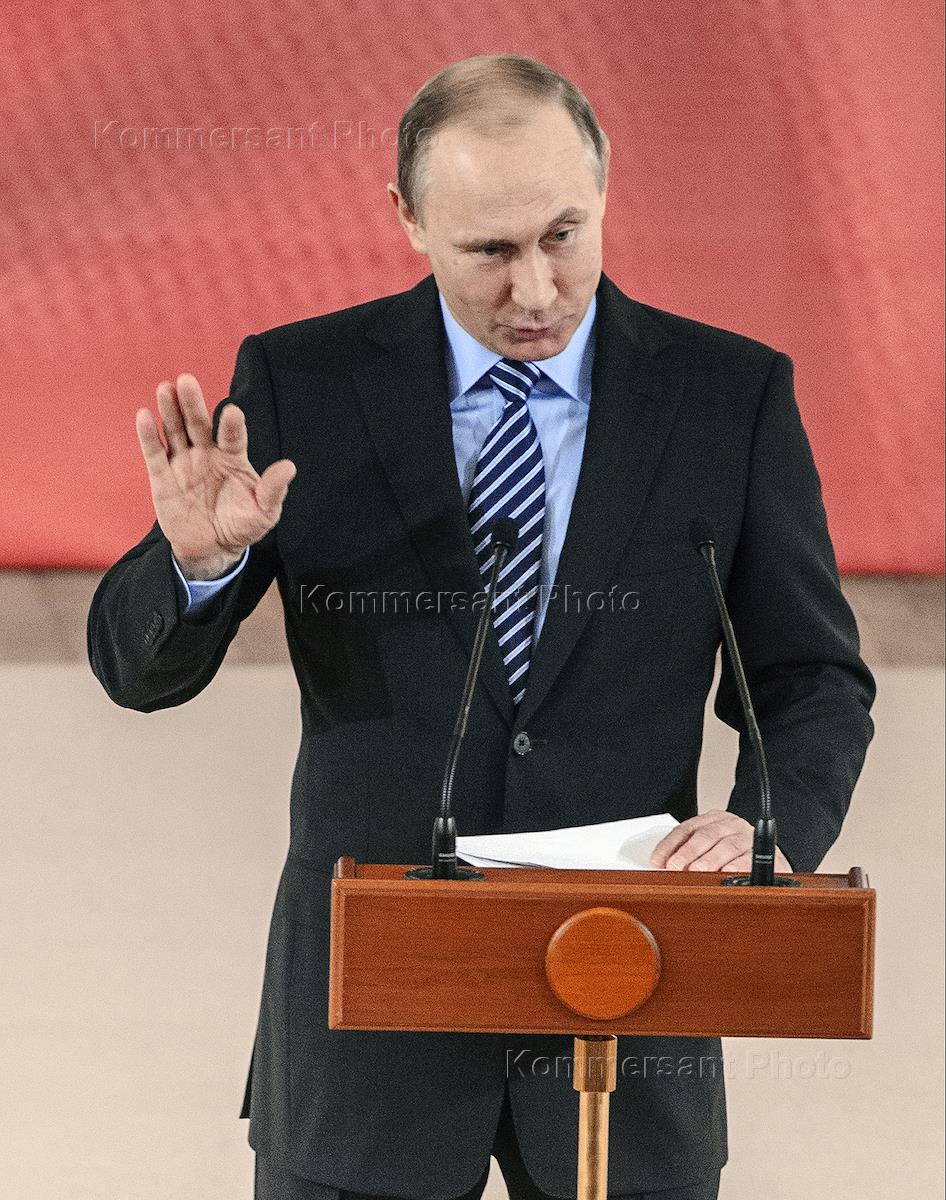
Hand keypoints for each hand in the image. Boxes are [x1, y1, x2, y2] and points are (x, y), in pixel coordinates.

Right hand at [136, 374, 295, 574]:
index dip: (232, 425)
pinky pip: (154, 453)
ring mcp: (184, 462)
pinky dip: (148, 435)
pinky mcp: (162, 477)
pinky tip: (145, 415)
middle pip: (199, 424)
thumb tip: (289, 467)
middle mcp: (207, 454)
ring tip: (167, 388)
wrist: (213, 548)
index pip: (232, 436)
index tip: (232, 413)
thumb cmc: (242, 525)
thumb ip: (273, 489)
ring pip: (175, 431)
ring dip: (170, 410)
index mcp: (233, 457)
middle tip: (188, 381)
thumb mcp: (264, 512)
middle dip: (193, 404)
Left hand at [649, 810, 792, 872]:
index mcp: (712, 819)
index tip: (657, 861)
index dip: (670, 845)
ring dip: (709, 860)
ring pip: (726, 846)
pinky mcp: (762, 853)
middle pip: (705, 836)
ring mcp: (747, 837)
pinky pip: (749, 858)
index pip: (686, 829)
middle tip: (675, 866)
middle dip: (687, 853)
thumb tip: (664, 867)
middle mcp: (730, 824)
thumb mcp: (711, 846)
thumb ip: (689, 853)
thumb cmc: (734, 853)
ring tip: (697, 871)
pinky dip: (737, 867)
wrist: (770, 854)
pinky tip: (726, 873)